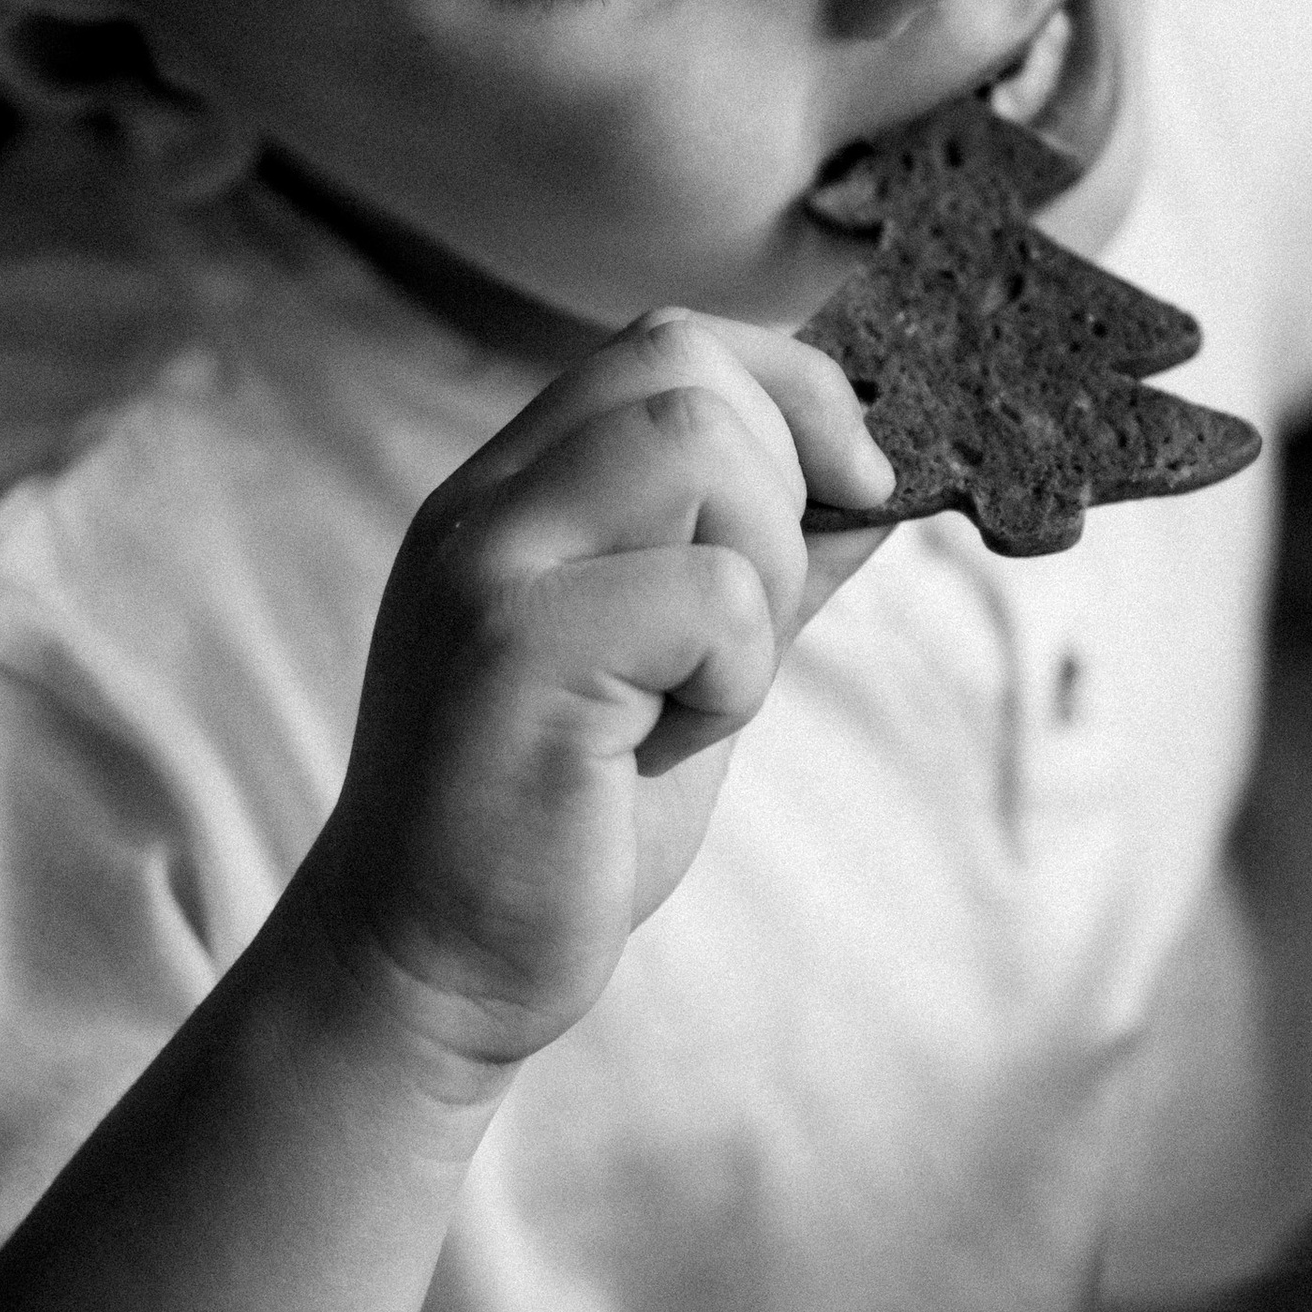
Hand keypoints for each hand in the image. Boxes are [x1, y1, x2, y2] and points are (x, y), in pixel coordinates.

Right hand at [303, 311, 892, 1089]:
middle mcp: (486, 503)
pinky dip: (737, 672)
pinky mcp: (515, 651)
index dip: (795, 385)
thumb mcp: (683, 668)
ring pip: (699, 443)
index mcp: (515, 491)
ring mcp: (489, 566)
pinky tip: (667, 742)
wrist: (429, 971)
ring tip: (706, 685)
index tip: (860, 480)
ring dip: (761, 569)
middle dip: (787, 481)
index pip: (669, 340)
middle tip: (758, 621)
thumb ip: (760, 566)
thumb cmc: (560, 822)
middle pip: (687, 366)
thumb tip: (882, 480)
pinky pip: (707, 592)